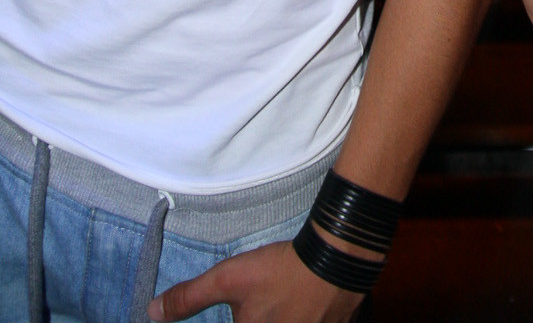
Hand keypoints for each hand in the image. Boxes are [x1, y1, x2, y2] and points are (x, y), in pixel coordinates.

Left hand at [148, 241, 364, 322]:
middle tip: (257, 302)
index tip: (238, 309)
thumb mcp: (229, 280)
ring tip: (275, 301)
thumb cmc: (279, 273)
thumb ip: (189, 298)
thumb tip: (151, 312)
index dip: (235, 318)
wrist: (336, 261)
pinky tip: (294, 307)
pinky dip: (293, 318)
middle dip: (248, 315)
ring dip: (272, 316)